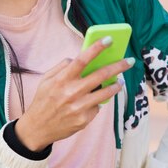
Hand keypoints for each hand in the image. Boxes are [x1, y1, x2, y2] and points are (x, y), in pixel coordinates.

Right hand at [15, 38, 133, 150]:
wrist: (37, 128)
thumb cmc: (43, 100)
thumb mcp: (46, 79)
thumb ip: (62, 67)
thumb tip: (78, 58)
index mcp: (62, 80)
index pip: (82, 59)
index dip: (96, 48)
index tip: (109, 39)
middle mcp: (72, 92)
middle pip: (100, 76)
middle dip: (118, 66)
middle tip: (129, 61)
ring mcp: (79, 108)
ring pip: (105, 93)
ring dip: (116, 85)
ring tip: (120, 81)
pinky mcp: (84, 120)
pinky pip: (96, 107)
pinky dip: (97, 102)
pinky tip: (94, 101)